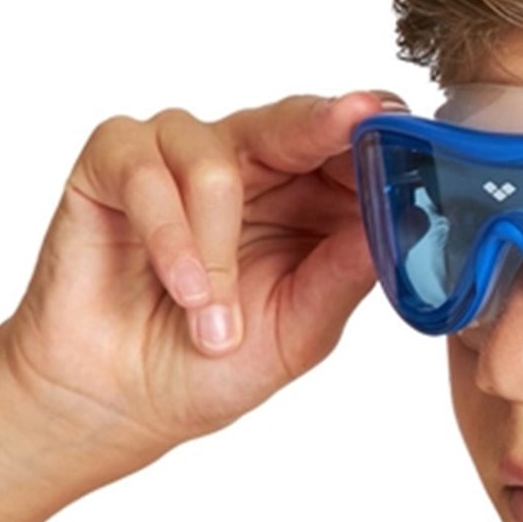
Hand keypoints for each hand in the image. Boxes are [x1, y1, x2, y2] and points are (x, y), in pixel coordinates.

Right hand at [6, 90, 397, 457]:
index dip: (378, 137)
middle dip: (325, 125)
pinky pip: (145, 170)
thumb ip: (347, 272)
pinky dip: (169, 235)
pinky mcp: (115, 161)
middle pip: (294, 121)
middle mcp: (250, 162)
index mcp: (309, 196)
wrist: (123, 403)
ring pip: (215, 159)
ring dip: (217, 250)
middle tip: (356, 118)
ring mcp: (180, 154)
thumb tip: (407, 221)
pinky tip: (182, 290)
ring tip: (214, 326)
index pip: (350, 148)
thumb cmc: (213, 363)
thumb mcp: (301, 328)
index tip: (403, 126)